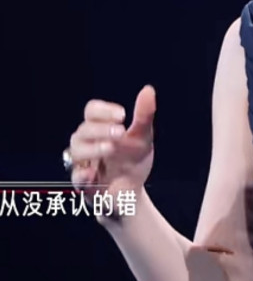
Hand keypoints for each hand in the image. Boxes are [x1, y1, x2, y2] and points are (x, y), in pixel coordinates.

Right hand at [67, 85, 155, 212]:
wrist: (133, 191)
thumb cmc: (133, 160)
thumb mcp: (143, 136)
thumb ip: (144, 115)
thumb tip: (148, 89)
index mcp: (101, 128)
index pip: (92, 111)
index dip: (103, 110)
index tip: (122, 115)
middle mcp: (88, 143)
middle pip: (83, 130)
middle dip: (101, 129)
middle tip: (120, 132)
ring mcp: (84, 164)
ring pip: (76, 151)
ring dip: (93, 148)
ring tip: (111, 147)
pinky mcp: (84, 185)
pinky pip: (75, 179)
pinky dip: (82, 175)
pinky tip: (92, 173)